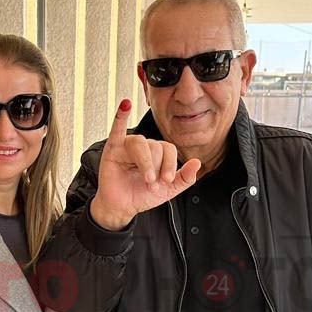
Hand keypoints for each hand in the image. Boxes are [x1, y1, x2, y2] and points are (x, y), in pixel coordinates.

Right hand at [89, 99, 201, 229]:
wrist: (123, 207)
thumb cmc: (141, 195)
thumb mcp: (169, 190)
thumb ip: (185, 178)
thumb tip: (198, 163)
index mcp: (158, 153)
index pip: (168, 148)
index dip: (170, 164)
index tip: (167, 181)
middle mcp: (144, 146)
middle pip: (155, 146)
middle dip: (156, 168)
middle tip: (151, 184)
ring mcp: (128, 145)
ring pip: (140, 144)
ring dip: (146, 162)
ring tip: (147, 178)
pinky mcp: (113, 148)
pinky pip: (117, 128)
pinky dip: (120, 115)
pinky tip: (125, 105)